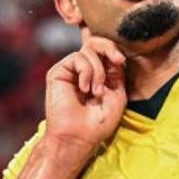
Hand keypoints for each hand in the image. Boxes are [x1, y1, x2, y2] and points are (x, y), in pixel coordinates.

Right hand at [43, 29, 127, 157]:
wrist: (80, 137)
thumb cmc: (99, 122)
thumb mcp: (117, 94)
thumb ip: (116, 71)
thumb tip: (114, 52)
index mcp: (98, 74)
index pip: (105, 50)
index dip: (113, 49)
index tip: (120, 61)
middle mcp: (84, 70)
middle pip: (96, 42)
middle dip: (109, 48)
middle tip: (117, 61)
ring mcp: (70, 70)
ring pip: (88, 50)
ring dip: (98, 71)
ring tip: (95, 92)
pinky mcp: (58, 72)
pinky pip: (77, 58)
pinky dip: (86, 72)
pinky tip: (84, 89)